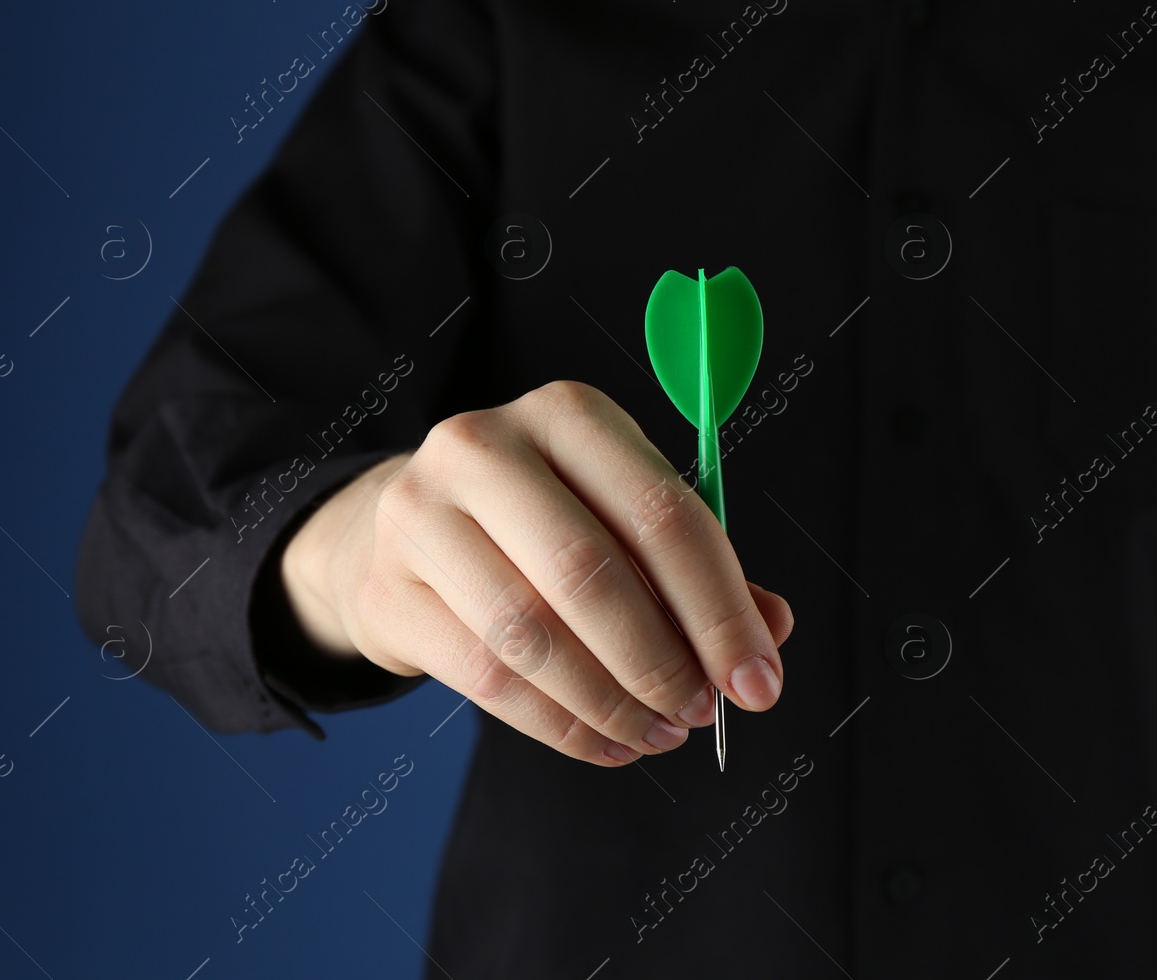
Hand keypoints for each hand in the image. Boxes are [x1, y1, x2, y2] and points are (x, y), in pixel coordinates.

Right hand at [280, 380, 792, 764]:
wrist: (395, 532)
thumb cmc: (538, 522)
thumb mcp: (619, 514)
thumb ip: (695, 568)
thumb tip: (769, 631)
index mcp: (567, 413)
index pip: (661, 512)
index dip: (719, 608)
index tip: (757, 680)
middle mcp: (484, 447)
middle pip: (589, 573)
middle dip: (661, 661)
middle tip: (698, 712)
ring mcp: (422, 515)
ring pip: (532, 634)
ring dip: (610, 702)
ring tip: (656, 734)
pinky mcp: (386, 589)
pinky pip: (486, 679)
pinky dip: (559, 725)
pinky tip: (604, 742)